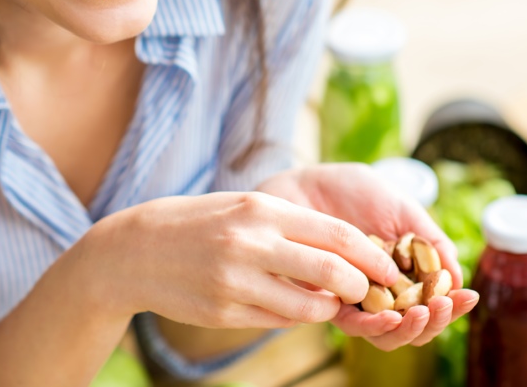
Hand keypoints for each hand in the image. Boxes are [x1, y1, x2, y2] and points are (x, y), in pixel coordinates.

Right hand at [84, 190, 396, 330]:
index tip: (390, 268)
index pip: (336, 234)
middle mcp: (250, 243)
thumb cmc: (196, 221)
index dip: (372, 255)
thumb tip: (340, 253)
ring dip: (327, 308)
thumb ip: (288, 226)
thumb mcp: (242, 206)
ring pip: (308, 306)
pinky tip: (287, 305)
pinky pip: (276, 321)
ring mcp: (236, 280)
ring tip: (326, 301)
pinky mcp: (224, 311)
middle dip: (361, 286)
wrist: (136, 249)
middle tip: (368, 291)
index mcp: (260, 209)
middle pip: (332, 271)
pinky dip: (293, 316)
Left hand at [256, 163, 479, 349]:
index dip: (453, 305)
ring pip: (385, 333)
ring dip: (407, 329)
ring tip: (421, 313)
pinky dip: (373, 325)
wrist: (307, 180)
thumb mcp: (401, 209)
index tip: (467, 296)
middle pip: (412, 326)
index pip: (432, 302)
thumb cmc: (354, 191)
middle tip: (444, 307)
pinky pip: (351, 323)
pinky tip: (389, 315)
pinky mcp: (324, 299)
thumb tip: (458, 275)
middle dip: (434, 321)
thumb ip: (429, 240)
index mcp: (402, 273)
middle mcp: (379, 291)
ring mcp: (352, 297)